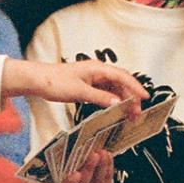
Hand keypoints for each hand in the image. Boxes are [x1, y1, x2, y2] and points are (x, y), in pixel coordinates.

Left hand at [1, 59, 148, 114]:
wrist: (38, 80)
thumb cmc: (55, 81)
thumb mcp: (79, 92)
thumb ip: (100, 97)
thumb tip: (117, 102)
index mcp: (98, 68)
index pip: (123, 76)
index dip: (135, 86)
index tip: (145, 97)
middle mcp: (98, 71)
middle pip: (121, 83)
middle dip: (131, 97)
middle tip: (136, 112)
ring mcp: (94, 78)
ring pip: (115, 88)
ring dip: (123, 100)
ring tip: (129, 114)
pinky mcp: (89, 85)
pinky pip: (106, 92)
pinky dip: (113, 101)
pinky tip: (116, 110)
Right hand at [53, 149, 112, 182]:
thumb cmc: (62, 175)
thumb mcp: (57, 172)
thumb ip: (61, 165)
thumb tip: (69, 149)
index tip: (76, 174)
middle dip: (90, 169)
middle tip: (94, 155)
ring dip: (101, 167)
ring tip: (103, 153)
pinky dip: (108, 169)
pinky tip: (108, 157)